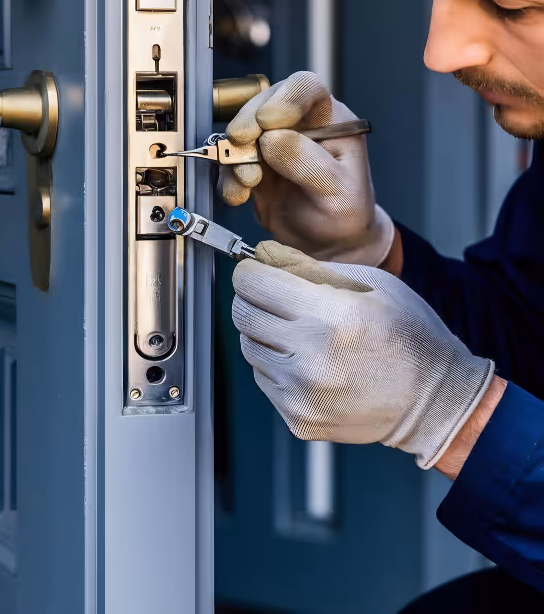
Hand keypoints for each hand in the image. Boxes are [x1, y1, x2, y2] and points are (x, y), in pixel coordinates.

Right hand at [219, 70, 393, 265]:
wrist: (328, 244)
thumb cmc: (345, 211)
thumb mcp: (337, 191)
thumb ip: (308, 163)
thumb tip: (272, 138)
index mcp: (328, 119)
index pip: (307, 88)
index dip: (286, 97)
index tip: (270, 120)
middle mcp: (297, 124)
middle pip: (264, 103)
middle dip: (248, 123)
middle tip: (243, 143)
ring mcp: (271, 144)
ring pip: (241, 130)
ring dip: (236, 154)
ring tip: (248, 180)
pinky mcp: (252, 165)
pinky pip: (230, 162)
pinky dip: (228, 177)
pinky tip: (239, 195)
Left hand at [232, 242, 494, 468]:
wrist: (433, 400)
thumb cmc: (408, 335)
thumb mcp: (371, 282)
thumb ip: (309, 267)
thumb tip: (263, 255)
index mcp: (331, 315)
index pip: (252, 283)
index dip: (252, 271)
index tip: (259, 270)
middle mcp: (311, 357)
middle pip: (242, 314)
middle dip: (254, 298)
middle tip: (277, 297)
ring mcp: (301, 394)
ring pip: (248, 347)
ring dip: (265, 332)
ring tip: (301, 332)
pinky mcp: (298, 419)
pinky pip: (264, 379)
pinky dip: (276, 364)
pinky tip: (309, 360)